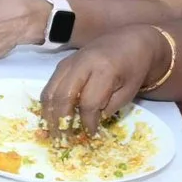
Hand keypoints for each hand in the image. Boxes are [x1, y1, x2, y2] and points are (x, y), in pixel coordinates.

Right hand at [39, 29, 158, 134]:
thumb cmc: (133, 69)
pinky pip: (49, 86)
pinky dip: (49, 104)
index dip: (88, 122)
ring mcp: (69, 62)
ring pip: (50, 92)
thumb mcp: (129, 91)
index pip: (89, 103)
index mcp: (104, 69)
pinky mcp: (62, 64)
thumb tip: (88, 124)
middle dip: (62, 122)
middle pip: (63, 97)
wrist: (130, 42)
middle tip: (64, 140)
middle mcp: (82, 63)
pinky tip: (53, 118)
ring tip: (54, 132)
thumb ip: (108, 107)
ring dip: (49, 115)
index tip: (91, 135)